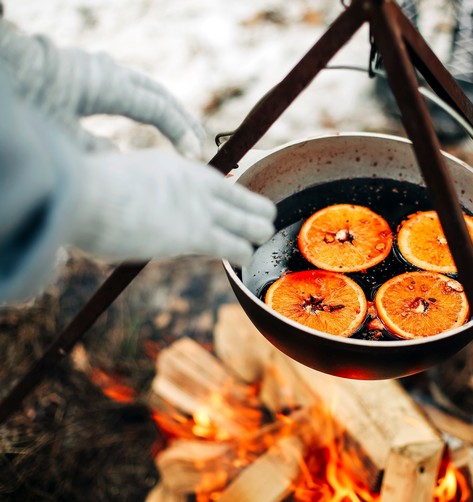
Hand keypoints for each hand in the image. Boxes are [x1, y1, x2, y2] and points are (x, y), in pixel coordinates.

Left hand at [0, 19, 202, 156]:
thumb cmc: (25, 102)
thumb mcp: (61, 137)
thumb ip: (98, 153)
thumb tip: (125, 164)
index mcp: (108, 85)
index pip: (157, 108)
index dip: (179, 132)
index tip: (193, 155)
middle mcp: (108, 73)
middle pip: (158, 95)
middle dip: (182, 119)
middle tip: (200, 143)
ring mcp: (99, 71)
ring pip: (144, 90)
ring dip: (165, 112)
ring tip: (181, 134)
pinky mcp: (88, 75)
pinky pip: (128, 90)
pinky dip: (145, 108)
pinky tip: (148, 124)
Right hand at [71, 150, 276, 265]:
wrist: (84, 194)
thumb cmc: (88, 193)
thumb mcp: (119, 183)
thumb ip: (135, 196)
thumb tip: (128, 213)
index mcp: (176, 167)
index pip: (216, 184)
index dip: (230, 199)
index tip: (232, 209)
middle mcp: (196, 184)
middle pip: (242, 198)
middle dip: (253, 213)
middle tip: (258, 225)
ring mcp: (200, 208)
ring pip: (249, 222)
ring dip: (256, 233)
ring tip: (260, 240)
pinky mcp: (197, 234)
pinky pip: (235, 246)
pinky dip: (243, 254)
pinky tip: (246, 259)